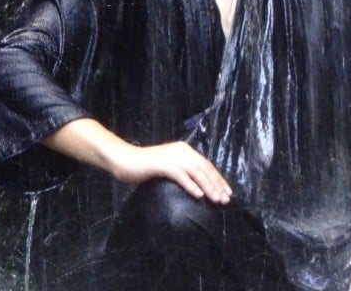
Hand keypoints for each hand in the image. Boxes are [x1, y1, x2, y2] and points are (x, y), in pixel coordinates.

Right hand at [106, 140, 232, 203]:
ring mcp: (172, 157)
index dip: (218, 178)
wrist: (123, 159)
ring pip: (196, 172)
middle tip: (225, 199)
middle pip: (205, 168)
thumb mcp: (168, 166)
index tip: (227, 192)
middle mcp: (181, 151)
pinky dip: (191, 185)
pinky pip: (180, 175)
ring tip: (216, 199)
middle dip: (217, 184)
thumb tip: (198, 185)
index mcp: (185, 150)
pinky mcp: (161, 164)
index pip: (207, 165)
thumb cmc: (144, 166)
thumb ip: (182, 171)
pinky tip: (198, 195)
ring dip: (208, 186)